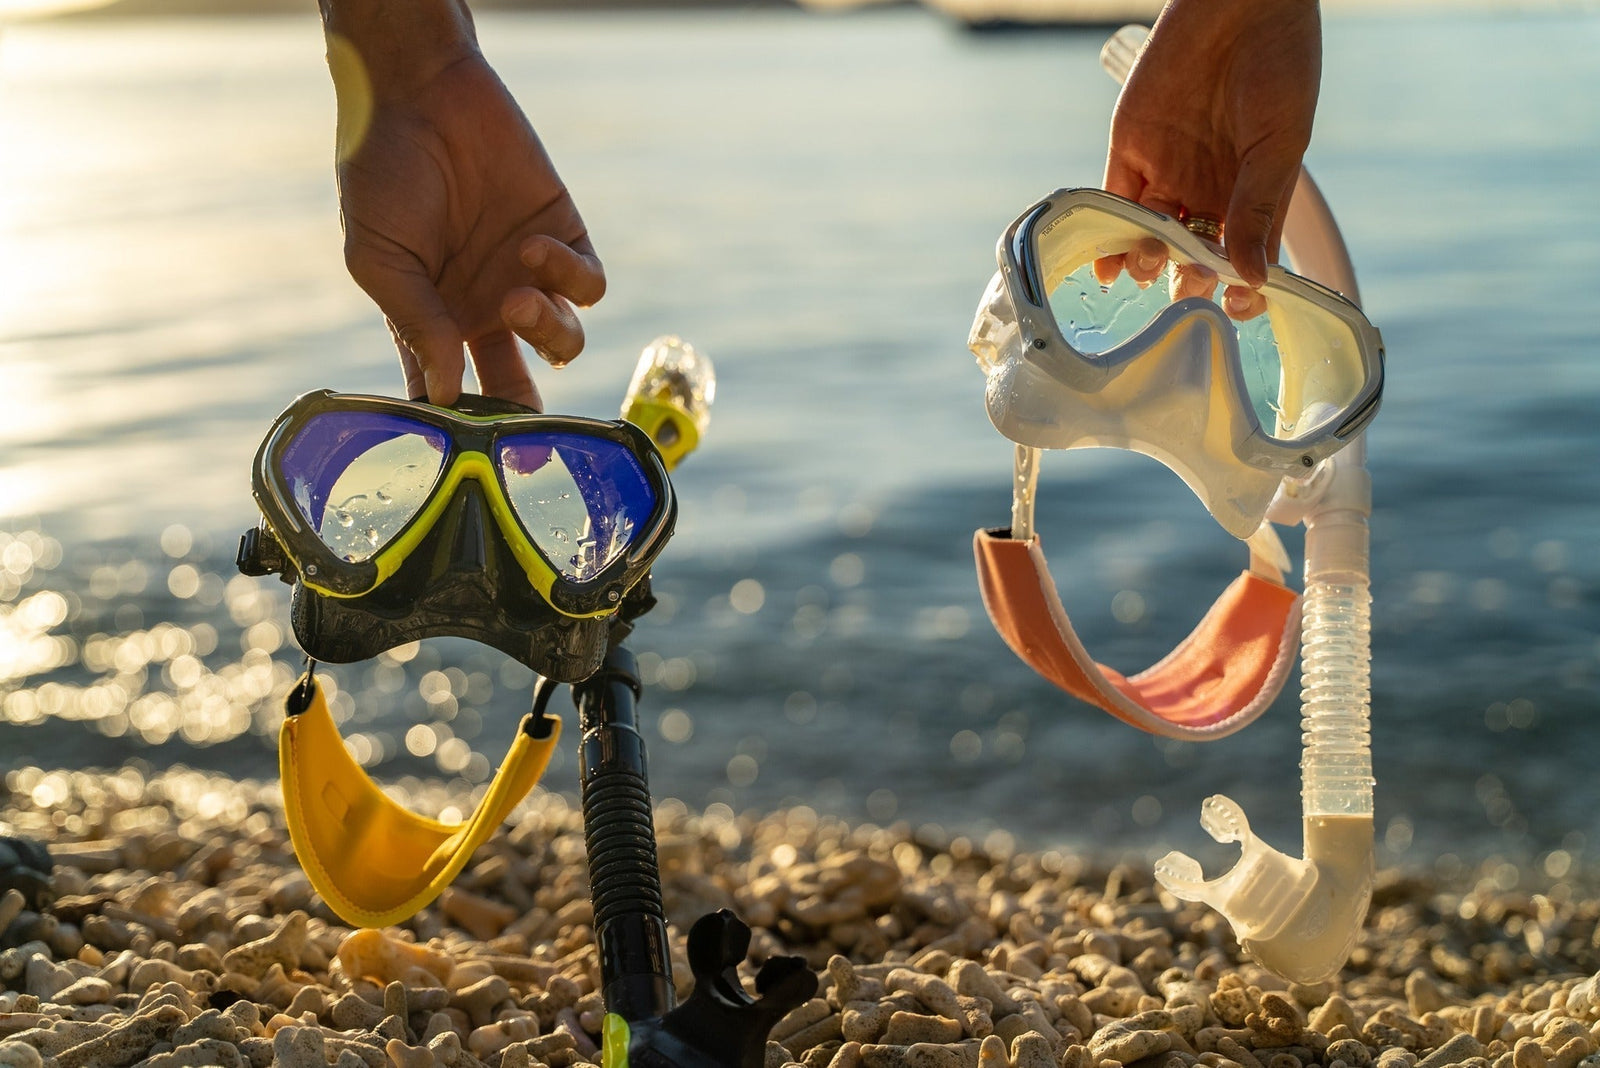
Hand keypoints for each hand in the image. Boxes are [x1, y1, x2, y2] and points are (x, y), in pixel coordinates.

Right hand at [327, 16, 603, 408]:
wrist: (420, 96)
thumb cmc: (382, 174)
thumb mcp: (378, 257)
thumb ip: (416, 323)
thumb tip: (447, 392)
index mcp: (434, 321)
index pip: (455, 392)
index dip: (465, 424)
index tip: (469, 446)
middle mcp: (486, 309)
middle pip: (520, 385)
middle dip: (528, 413)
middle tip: (527, 425)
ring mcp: (529, 277)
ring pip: (565, 342)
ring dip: (546, 331)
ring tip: (514, 298)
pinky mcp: (564, 240)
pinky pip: (587, 287)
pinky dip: (567, 277)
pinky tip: (532, 246)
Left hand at [1095, 0, 1320, 313]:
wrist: (1240, 2)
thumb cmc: (1280, 66)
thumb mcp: (1281, 141)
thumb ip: (1259, 206)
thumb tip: (1250, 277)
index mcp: (1254, 194)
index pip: (1242, 257)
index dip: (1237, 288)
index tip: (1236, 308)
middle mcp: (1208, 191)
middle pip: (1191, 255)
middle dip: (1186, 280)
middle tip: (1186, 287)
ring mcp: (1167, 173)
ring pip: (1150, 235)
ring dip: (1147, 259)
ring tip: (1149, 263)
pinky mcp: (1130, 150)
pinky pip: (1114, 201)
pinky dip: (1111, 234)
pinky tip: (1110, 263)